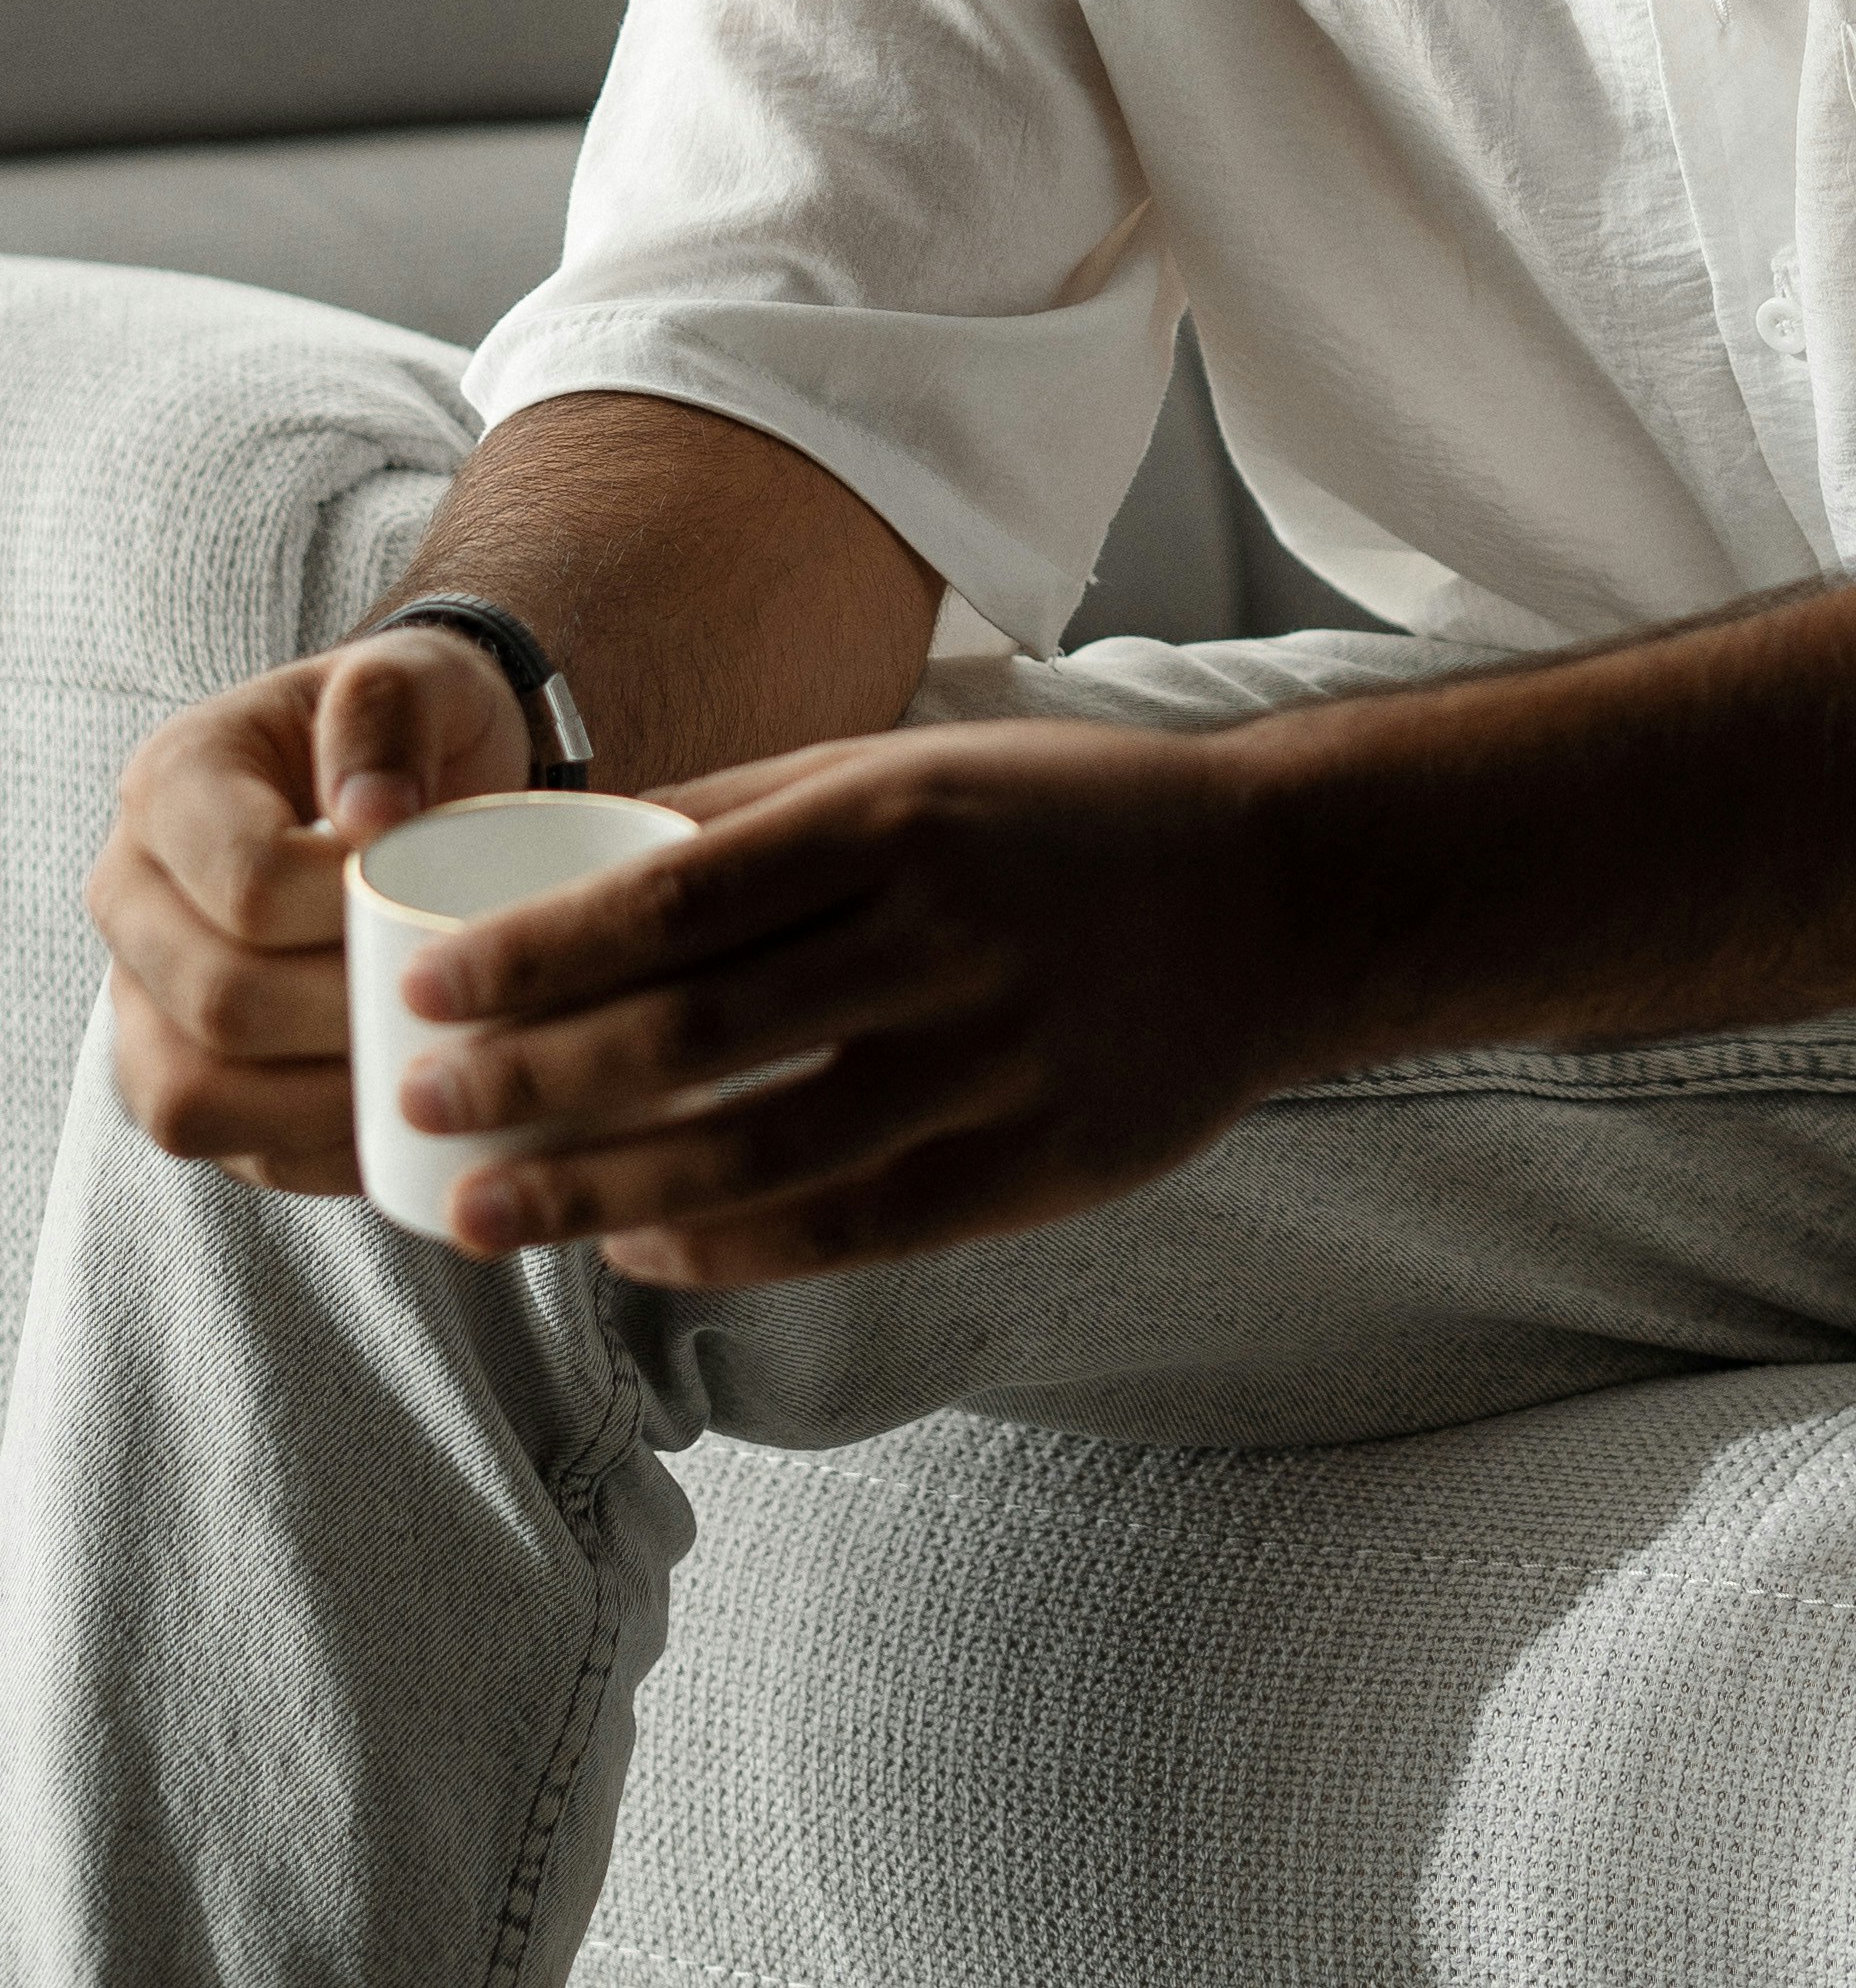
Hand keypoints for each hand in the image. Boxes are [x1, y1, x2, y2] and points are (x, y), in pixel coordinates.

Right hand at [88, 627, 531, 1190]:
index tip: (445, 892)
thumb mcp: (421, 676)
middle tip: (464, 999)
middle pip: (219, 999)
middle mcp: (131, 896)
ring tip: (431, 1063)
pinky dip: (321, 1149)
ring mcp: (142, 997)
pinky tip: (406, 1113)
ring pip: (193, 1098)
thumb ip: (390, 707)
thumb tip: (375, 816)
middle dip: (353, 1013)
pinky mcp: (182, 1075)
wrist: (416, 778)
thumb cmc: (417, 725)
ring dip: (326, 1100)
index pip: (247, 882)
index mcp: (172, 786)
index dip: (353, 909)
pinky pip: (229, 1151)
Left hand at [389, 722, 1312, 1283]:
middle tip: (424, 1111)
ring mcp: (996, 1062)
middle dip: (535, 1083)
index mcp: (900, 818)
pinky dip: (722, 1248)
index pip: (675, 900)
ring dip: (597, 1191)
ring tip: (484, 1213)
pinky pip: (846, 1229)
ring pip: (754, 1152)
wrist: (1276, 896)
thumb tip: (566, 852)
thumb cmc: (1064, 817)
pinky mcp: (1037, 1167)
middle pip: (694, 1034)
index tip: (424, 993)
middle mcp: (942, 936)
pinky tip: (635, 1248)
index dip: (537, 957)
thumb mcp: (916, 763)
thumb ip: (752, 807)